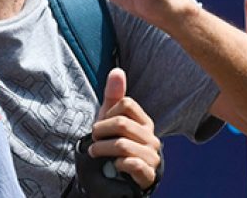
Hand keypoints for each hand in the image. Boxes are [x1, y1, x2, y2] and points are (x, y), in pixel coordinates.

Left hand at [89, 68, 161, 190]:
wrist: (118, 176)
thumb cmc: (115, 142)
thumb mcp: (110, 118)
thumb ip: (113, 96)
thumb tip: (117, 70)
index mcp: (144, 122)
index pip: (125, 104)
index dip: (107, 113)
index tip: (101, 125)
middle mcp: (152, 138)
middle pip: (121, 123)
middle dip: (100, 132)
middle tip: (94, 141)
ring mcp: (152, 157)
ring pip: (122, 145)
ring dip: (102, 149)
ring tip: (96, 152)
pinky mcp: (148, 174)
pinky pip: (132, 164)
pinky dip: (117, 164)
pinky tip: (114, 165)